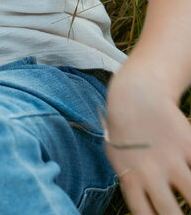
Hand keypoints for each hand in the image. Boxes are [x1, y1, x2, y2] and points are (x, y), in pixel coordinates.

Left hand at [104, 67, 190, 214]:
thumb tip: (145, 210)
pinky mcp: (188, 145)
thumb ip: (131, 183)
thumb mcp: (118, 158)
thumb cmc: (125, 132)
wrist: (135, 97)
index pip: (143, 214)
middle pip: (169, 212)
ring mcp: (172, 159)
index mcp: (130, 178)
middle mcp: (150, 172)